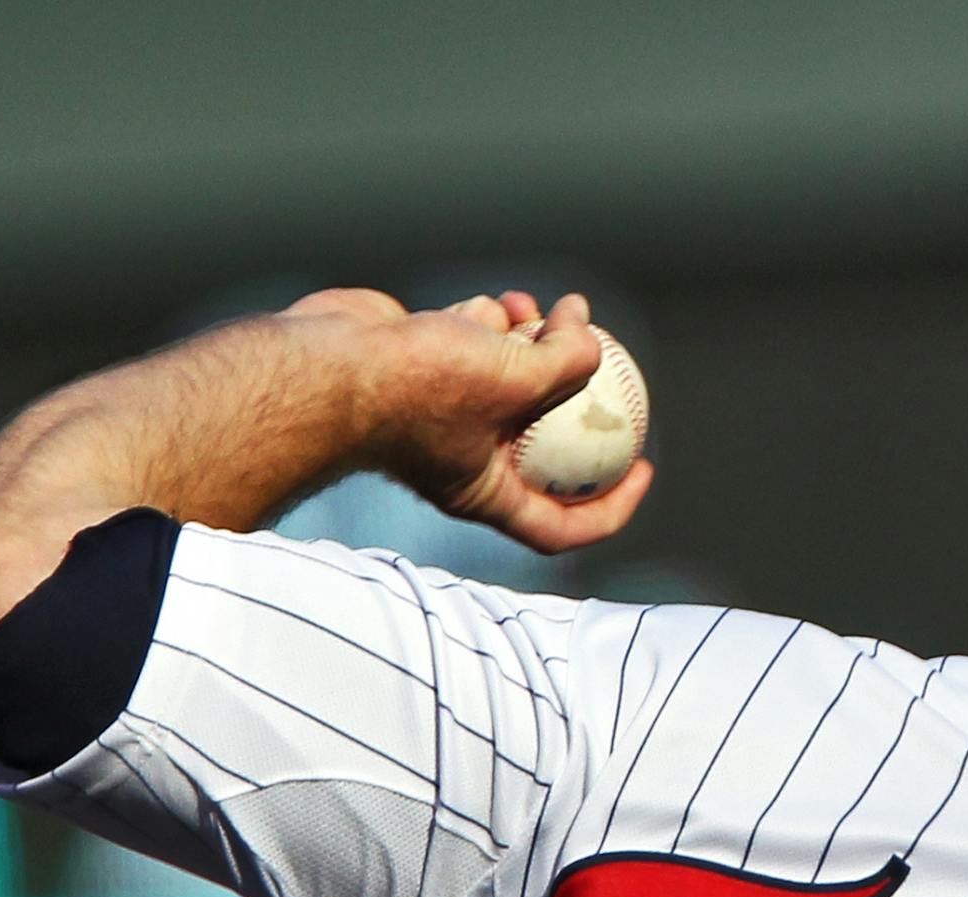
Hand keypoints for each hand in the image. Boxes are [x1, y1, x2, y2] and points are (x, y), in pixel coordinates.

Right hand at [282, 286, 655, 554]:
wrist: (324, 362)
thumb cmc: (414, 388)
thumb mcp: (515, 380)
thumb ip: (568, 364)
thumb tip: (591, 338)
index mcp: (485, 492)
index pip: (561, 524)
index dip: (612, 506)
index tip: (643, 465)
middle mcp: (464, 458)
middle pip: (542, 437)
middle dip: (575, 392)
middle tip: (604, 355)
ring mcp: (439, 412)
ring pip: (508, 379)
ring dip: (535, 340)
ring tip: (546, 308)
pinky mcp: (418, 367)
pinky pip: (471, 347)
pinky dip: (491, 322)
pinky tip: (497, 301)